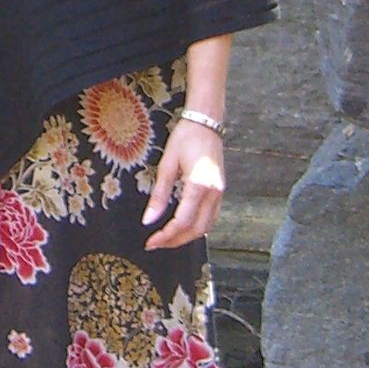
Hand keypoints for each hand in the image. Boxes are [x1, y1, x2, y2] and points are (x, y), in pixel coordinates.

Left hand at [142, 116, 223, 250]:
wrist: (206, 123)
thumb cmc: (185, 138)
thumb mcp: (167, 165)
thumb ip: (159, 195)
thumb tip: (148, 220)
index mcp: (199, 185)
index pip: (182, 221)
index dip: (165, 236)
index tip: (150, 242)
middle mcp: (213, 193)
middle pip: (196, 230)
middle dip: (175, 241)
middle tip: (155, 244)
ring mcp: (220, 193)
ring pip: (206, 227)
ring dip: (186, 237)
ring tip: (166, 239)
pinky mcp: (220, 192)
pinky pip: (211, 218)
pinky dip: (197, 228)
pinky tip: (183, 228)